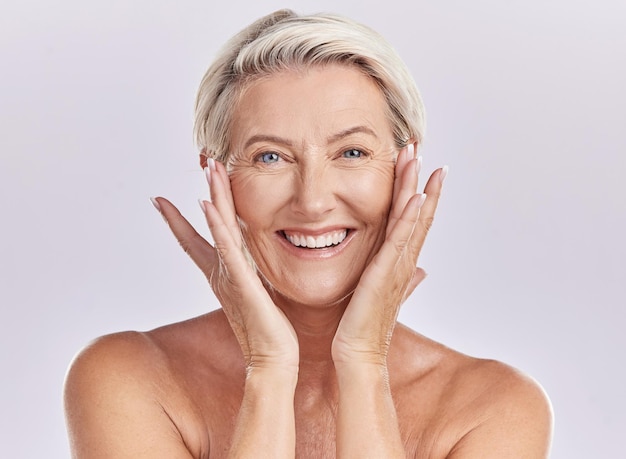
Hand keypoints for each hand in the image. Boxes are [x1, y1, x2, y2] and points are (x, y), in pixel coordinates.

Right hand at [151, 159, 298, 371]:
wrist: (272, 358)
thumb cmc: (268, 330)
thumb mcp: (255, 296)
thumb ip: (249, 277)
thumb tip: (251, 264)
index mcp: (224, 273)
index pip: (196, 240)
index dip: (178, 220)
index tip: (160, 200)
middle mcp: (222, 271)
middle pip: (211, 223)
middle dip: (208, 191)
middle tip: (204, 162)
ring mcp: (230, 275)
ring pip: (220, 228)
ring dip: (215, 197)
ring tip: (210, 169)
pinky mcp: (242, 283)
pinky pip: (229, 250)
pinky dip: (216, 227)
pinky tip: (209, 206)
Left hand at [332, 144, 446, 364]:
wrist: (357, 354)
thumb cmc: (361, 326)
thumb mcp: (375, 293)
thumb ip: (392, 277)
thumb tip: (417, 270)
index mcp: (397, 262)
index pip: (411, 219)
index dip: (417, 190)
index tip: (418, 163)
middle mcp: (402, 261)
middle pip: (416, 212)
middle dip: (419, 177)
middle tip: (419, 145)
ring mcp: (397, 267)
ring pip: (412, 219)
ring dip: (418, 187)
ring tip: (421, 157)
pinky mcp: (386, 275)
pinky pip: (401, 240)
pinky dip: (411, 218)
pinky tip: (418, 196)